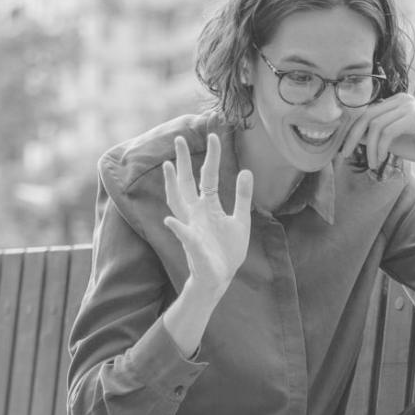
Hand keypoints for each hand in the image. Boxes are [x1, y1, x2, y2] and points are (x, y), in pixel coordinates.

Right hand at [162, 133, 253, 299]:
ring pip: (178, 203)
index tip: (213, 136)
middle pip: (187, 183)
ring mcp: (192, 228)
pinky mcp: (193, 246)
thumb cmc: (227, 250)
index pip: (208, 176)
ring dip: (171, 186)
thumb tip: (246, 170)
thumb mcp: (240, 220)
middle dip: (183, 162)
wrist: (220, 278)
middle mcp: (196, 213)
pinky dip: (177, 228)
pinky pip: (184, 236)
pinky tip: (170, 220)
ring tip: (168, 166)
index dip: (212, 157)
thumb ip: (242, 197)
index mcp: (208, 207)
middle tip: (178, 138)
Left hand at [337, 92, 414, 175]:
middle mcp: (402, 99)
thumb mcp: (388, 140)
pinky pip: (388, 132)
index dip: (351, 131)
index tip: (343, 149)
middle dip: (353, 137)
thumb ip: (371, 134)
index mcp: (395, 100)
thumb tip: (349, 134)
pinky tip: (382, 158)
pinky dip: (380, 147)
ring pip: (376, 126)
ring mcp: (409, 106)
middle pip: (367, 116)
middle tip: (345, 155)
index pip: (365, 113)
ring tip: (372, 163)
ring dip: (370, 148)